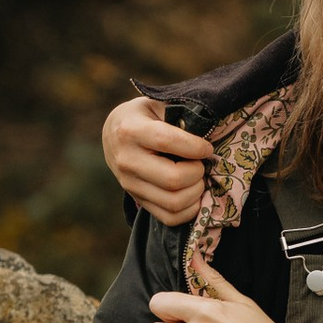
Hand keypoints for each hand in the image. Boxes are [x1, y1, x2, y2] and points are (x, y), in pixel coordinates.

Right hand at [106, 96, 211, 224]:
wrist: (114, 133)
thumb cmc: (144, 115)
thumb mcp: (157, 104)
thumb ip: (179, 114)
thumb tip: (208, 133)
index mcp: (131, 131)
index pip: (167, 142)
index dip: (195, 147)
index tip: (207, 147)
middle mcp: (126, 160)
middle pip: (173, 179)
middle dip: (197, 173)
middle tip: (201, 164)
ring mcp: (130, 184)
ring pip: (173, 203)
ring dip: (196, 193)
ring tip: (198, 178)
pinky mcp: (137, 199)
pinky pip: (170, 218)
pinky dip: (190, 210)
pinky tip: (193, 193)